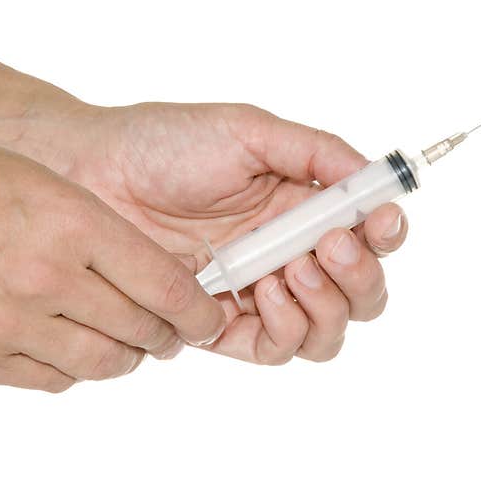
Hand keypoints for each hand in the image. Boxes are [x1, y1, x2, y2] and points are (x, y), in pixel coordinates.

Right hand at [0, 100, 224, 390]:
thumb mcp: (40, 183)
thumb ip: (97, 234)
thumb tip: (146, 278)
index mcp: (70, 223)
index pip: (164, 285)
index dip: (196, 310)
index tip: (204, 317)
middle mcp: (45, 278)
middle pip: (139, 331)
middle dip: (165, 336)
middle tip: (168, 332)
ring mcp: (8, 324)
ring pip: (100, 364)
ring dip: (123, 357)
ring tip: (124, 344)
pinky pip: (50, 381)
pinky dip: (71, 370)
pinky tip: (68, 348)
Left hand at [17, 103, 407, 364]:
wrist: (93, 173)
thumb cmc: (165, 144)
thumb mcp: (249, 131)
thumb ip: (316, 152)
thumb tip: (374, 178)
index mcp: (301, 208)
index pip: (369, 236)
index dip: (386, 235)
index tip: (380, 220)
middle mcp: (287, 255)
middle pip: (359, 295)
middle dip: (359, 277)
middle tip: (330, 246)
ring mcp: (256, 293)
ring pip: (325, 333)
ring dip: (326, 307)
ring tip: (288, 270)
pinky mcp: (220, 323)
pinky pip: (274, 348)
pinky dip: (285, 328)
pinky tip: (264, 293)